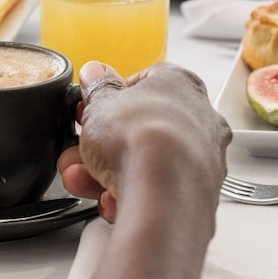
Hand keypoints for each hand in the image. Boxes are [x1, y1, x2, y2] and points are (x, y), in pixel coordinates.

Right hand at [58, 61, 230, 278]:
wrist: (164, 189)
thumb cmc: (141, 140)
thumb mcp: (100, 99)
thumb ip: (96, 85)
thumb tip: (94, 74)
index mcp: (178, 84)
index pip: (140, 86)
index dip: (108, 103)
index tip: (90, 114)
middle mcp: (198, 121)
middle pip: (138, 131)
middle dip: (98, 146)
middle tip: (77, 154)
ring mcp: (200, 161)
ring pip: (142, 165)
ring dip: (105, 173)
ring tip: (83, 183)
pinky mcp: (195, 198)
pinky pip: (150, 195)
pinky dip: (127, 198)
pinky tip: (109, 204)